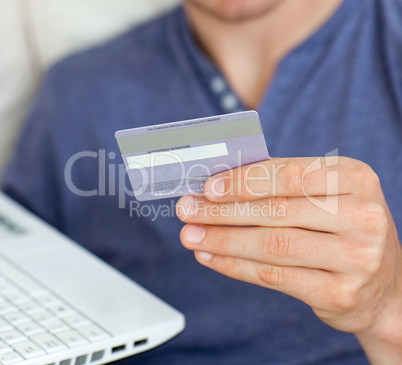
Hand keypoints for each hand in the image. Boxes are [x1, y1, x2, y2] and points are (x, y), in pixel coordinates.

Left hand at [176, 157, 401, 362]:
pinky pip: (275, 277)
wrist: (383, 284)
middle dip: (222, 211)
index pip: (288, 174)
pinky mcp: (341, 293)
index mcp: (356, 179)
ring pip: (272, 245)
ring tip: (192, 236)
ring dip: (223, 240)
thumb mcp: (324, 195)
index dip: (242, 181)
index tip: (207, 188)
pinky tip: (212, 257)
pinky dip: (236, 266)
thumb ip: (278, 184)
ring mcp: (356, 258)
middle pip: (276, 211)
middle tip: (188, 211)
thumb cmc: (342, 228)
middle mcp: (362, 216)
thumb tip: (220, 182)